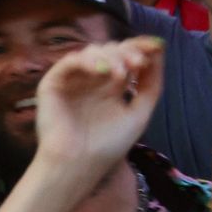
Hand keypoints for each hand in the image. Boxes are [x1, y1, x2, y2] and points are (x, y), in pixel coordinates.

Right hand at [34, 37, 164, 174]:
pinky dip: (86, 61)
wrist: (79, 165)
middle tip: (138, 64)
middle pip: (111, 51)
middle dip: (128, 52)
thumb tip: (159, 51)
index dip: (140, 48)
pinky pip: (69, 62)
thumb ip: (151, 83)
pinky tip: (101, 72)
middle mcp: (91, 81)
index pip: (125, 58)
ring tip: (121, 74)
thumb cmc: (107, 145)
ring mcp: (72, 81)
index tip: (157, 46)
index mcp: (110, 87)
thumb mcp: (140, 112)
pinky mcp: (52, 84)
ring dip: (110, 57)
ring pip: (92, 52)